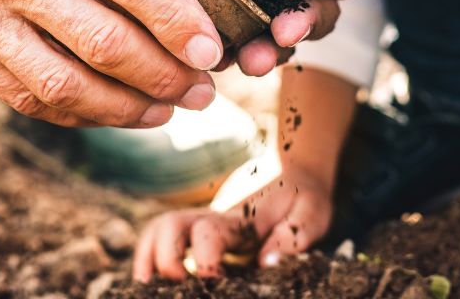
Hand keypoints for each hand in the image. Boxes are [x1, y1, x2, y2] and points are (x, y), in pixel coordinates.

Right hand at [0, 0, 224, 126]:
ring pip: (65, 85)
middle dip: (165, 74)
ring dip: (127, 108)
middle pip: (102, 42)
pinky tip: (113, 110)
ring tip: (169, 109)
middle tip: (205, 88)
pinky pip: (26, 96)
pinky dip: (77, 112)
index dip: (177, 19)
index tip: (214, 47)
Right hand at [133, 64, 355, 280]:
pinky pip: (164, 237)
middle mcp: (214, 219)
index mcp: (241, 219)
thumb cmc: (304, 198)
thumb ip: (292, 237)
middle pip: (170, 225)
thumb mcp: (312, 215)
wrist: (295, 173)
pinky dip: (149, 255)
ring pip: (160, 228)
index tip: (214, 280)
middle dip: (166, 257)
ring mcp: (203, 225)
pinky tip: (151, 281)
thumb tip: (266, 262)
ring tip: (147, 286)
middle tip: (178, 285)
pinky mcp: (200, 234)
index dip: (205, 259)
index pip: (208, 231)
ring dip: (148, 254)